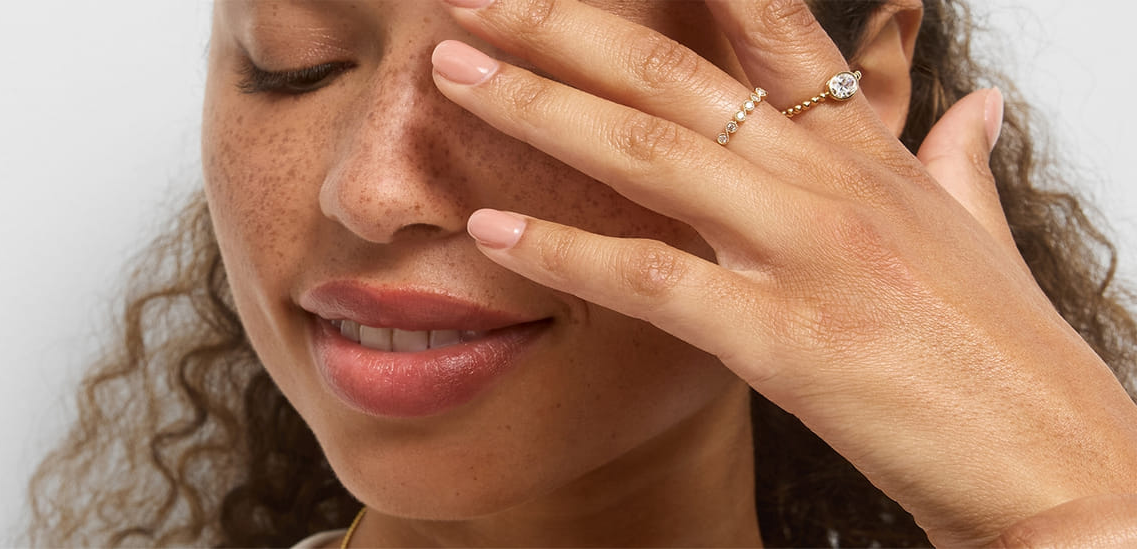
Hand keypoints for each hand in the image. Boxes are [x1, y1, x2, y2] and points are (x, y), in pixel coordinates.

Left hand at [425, 0, 1136, 543]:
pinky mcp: (785, 339)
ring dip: (537, 108)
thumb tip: (975, 104)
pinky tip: (492, 231)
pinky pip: (651, 280)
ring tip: (454, 76)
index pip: (771, 29)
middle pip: (677, 76)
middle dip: (564, 30)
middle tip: (475, 4)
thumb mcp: (979, 237)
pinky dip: (564, 251)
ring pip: (649, 153)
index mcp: (870, 155)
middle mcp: (833, 185)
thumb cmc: (1007, 358)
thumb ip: (956, 160)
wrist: (1061, 467)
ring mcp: (809, 254)